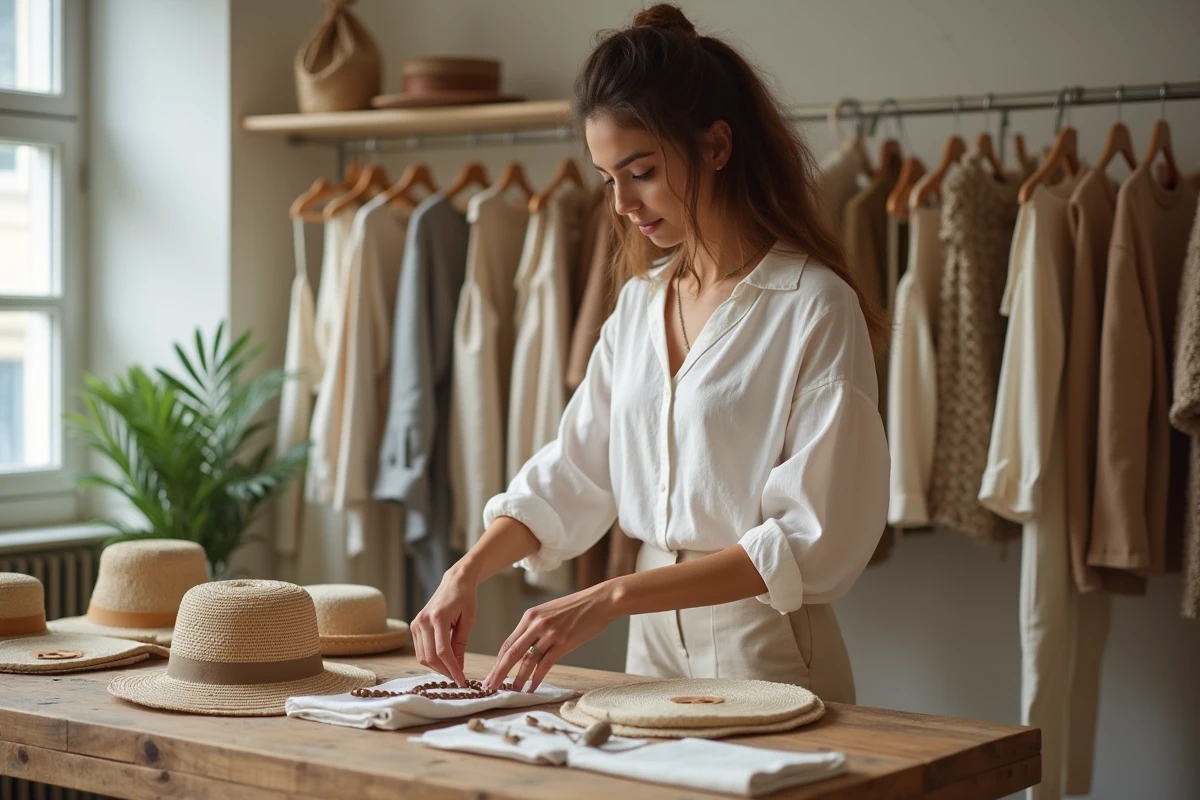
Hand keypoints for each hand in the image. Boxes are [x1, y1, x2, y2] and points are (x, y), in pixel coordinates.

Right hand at [410, 566, 477, 686]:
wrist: (454, 582)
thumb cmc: (465, 599)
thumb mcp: (468, 621)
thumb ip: (461, 645)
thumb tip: (459, 667)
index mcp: (438, 617)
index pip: (443, 651)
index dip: (452, 669)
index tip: (462, 680)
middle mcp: (423, 621)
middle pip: (430, 657)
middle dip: (445, 671)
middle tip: (458, 678)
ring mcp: (416, 624)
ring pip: (422, 657)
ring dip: (437, 667)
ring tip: (452, 670)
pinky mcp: (414, 626)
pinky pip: (420, 650)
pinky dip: (431, 659)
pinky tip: (444, 660)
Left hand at [484, 582, 619, 692]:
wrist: (599, 601)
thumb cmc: (576, 608)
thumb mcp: (550, 612)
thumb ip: (536, 628)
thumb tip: (525, 649)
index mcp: (530, 616)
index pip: (508, 642)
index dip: (499, 661)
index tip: (493, 673)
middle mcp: (536, 624)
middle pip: (511, 652)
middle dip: (499, 672)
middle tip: (490, 686)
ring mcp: (549, 633)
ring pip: (527, 660)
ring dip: (518, 678)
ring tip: (512, 691)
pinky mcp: (563, 642)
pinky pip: (545, 664)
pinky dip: (536, 678)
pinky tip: (532, 687)